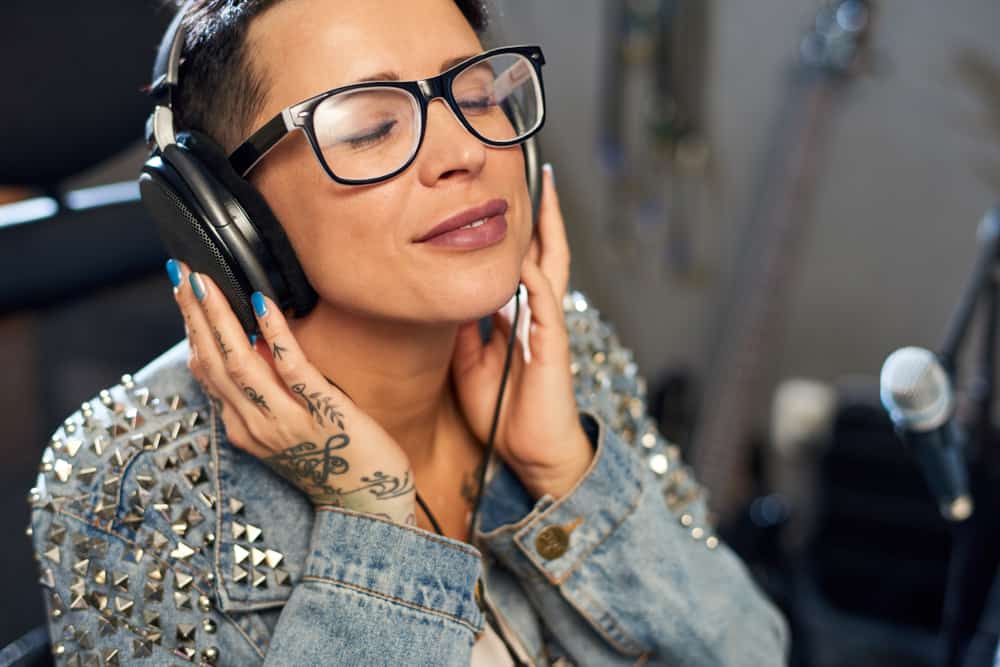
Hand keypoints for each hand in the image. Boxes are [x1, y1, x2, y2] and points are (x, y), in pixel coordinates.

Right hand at [168, 259, 415, 524]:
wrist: (369, 506)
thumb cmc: (333, 462)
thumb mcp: (286, 431)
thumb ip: (266, 395)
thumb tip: (254, 343)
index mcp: (244, 429)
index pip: (207, 372)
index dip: (191, 330)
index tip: (182, 293)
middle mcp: (257, 426)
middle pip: (214, 362)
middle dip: (195, 315)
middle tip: (182, 272)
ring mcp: (287, 421)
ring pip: (240, 363)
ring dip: (220, 318)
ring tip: (207, 281)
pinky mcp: (323, 412)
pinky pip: (292, 368)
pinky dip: (275, 334)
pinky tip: (264, 304)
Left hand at [451, 165, 592, 501]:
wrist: (530, 455)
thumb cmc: (502, 413)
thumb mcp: (469, 365)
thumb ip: (465, 331)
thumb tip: (449, 300)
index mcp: (518, 317)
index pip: (520, 262)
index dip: (516, 231)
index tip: (504, 196)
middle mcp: (537, 314)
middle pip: (545, 251)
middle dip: (543, 213)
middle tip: (539, 173)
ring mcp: (547, 326)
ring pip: (553, 265)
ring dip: (548, 229)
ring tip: (543, 192)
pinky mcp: (552, 345)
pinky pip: (545, 304)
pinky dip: (535, 278)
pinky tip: (525, 257)